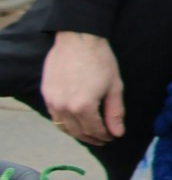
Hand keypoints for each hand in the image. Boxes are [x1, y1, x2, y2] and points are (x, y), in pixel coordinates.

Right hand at [41, 31, 124, 145]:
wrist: (78, 39)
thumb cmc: (100, 60)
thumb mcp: (114, 87)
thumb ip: (115, 112)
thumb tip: (117, 133)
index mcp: (84, 107)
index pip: (95, 130)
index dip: (105, 136)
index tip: (112, 137)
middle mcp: (65, 107)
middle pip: (78, 132)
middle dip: (92, 138)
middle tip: (103, 139)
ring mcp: (52, 101)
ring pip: (64, 127)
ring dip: (77, 133)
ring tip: (90, 133)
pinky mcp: (46, 94)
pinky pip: (54, 116)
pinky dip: (65, 122)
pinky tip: (75, 121)